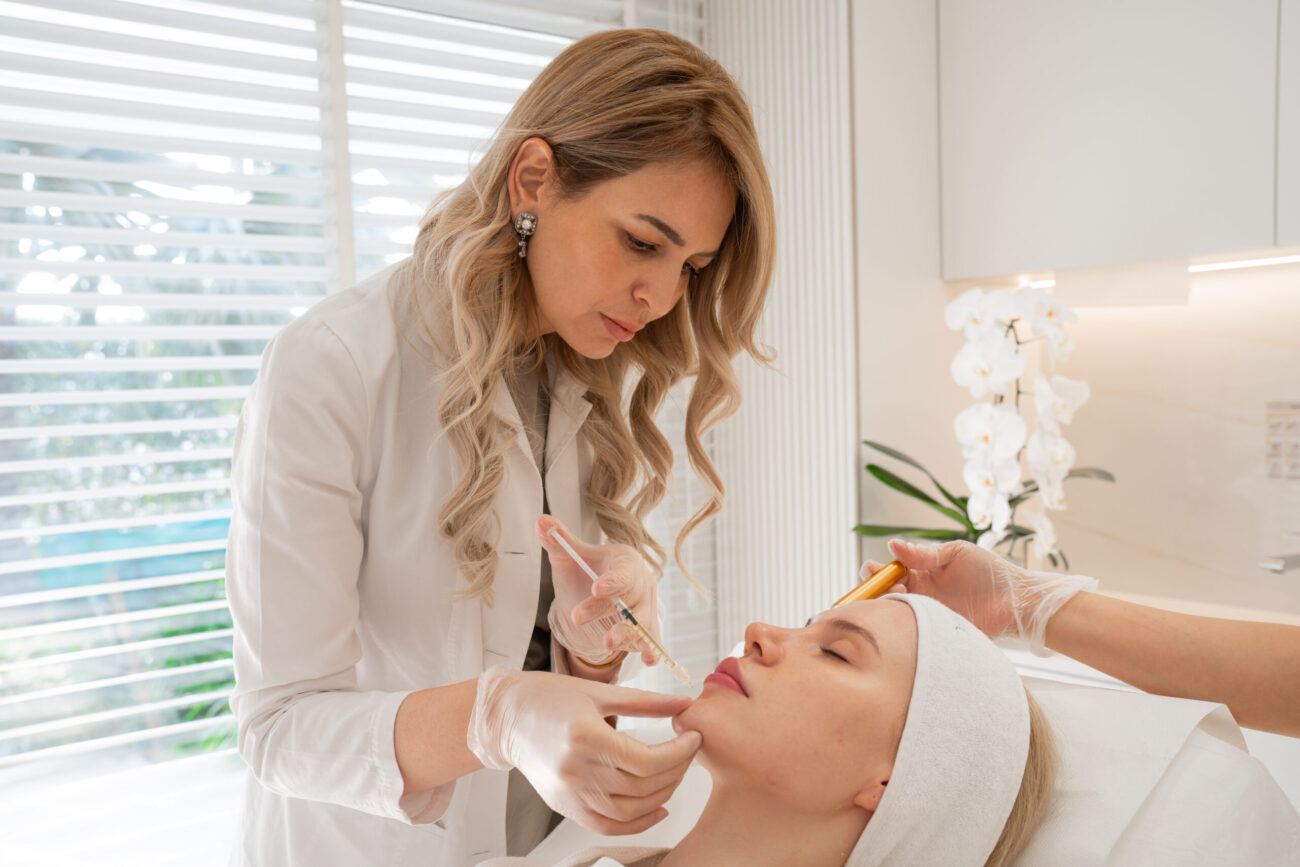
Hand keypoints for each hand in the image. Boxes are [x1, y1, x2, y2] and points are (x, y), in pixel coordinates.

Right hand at [466, 667, 700, 833]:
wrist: (505, 717)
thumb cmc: (547, 697)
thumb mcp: (599, 691)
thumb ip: (646, 702)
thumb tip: (684, 703)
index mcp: (586, 736)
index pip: (646, 760)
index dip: (679, 753)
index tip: (694, 738)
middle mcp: (576, 770)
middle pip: (641, 787)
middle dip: (676, 772)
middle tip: (689, 753)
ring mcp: (568, 792)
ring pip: (628, 811)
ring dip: (661, 797)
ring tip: (675, 775)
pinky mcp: (564, 805)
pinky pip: (606, 825)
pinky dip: (636, 823)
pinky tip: (657, 809)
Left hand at [540, 516, 662, 666]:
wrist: (603, 593)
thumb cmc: (589, 570)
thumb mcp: (572, 557)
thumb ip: (559, 541)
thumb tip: (540, 521)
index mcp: (626, 562)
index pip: (622, 571)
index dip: (611, 581)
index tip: (596, 588)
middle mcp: (642, 584)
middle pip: (627, 598)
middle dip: (603, 609)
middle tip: (577, 617)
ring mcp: (646, 608)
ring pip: (640, 621)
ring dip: (626, 632)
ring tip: (607, 642)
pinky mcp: (647, 629)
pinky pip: (650, 639)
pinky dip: (650, 649)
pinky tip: (648, 660)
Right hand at [863, 538, 1096, 654]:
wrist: (1017, 599)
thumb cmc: (990, 572)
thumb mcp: (956, 553)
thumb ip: (924, 554)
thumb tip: (893, 544)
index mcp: (921, 573)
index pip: (888, 572)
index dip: (877, 572)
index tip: (876, 569)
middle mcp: (920, 594)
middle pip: (885, 594)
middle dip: (876, 590)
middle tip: (890, 586)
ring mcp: (928, 614)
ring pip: (895, 613)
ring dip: (889, 605)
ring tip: (900, 597)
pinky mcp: (938, 632)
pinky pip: (914, 632)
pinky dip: (904, 626)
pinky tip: (908, 617)